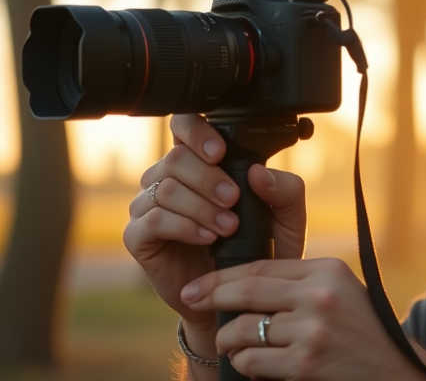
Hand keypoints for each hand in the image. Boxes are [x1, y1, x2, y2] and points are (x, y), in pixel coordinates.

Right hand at [122, 114, 307, 346]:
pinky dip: (184, 226)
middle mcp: (168, 179)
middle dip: (209, 178)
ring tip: (227, 226)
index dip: (196, 131)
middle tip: (234, 200)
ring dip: (201, 206)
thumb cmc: (259, 251)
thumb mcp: (287, 220)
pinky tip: (207, 238)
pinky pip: (153, 219)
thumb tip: (260, 172)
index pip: (183, 126)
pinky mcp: (139, 237)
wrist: (237, 299)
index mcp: (199, 162)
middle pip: (175, 158)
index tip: (220, 152)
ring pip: (165, 188)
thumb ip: (287, 191)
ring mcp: (148, 207)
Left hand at [180, 257, 425, 380]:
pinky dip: (246, 364)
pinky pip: (254, 360)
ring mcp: (313, 330)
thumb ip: (300, 282)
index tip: (199, 283)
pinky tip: (252, 364)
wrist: (392, 370)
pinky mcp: (305, 363)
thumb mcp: (337, 292)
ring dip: (229, 340)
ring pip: (245, 330)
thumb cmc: (360, 331)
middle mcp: (320, 295)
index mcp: (327, 270)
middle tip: (191, 299)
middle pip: (248, 291)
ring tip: (230, 344)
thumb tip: (243, 281)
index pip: (262, 266)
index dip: (224, 275)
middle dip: (212, 296)